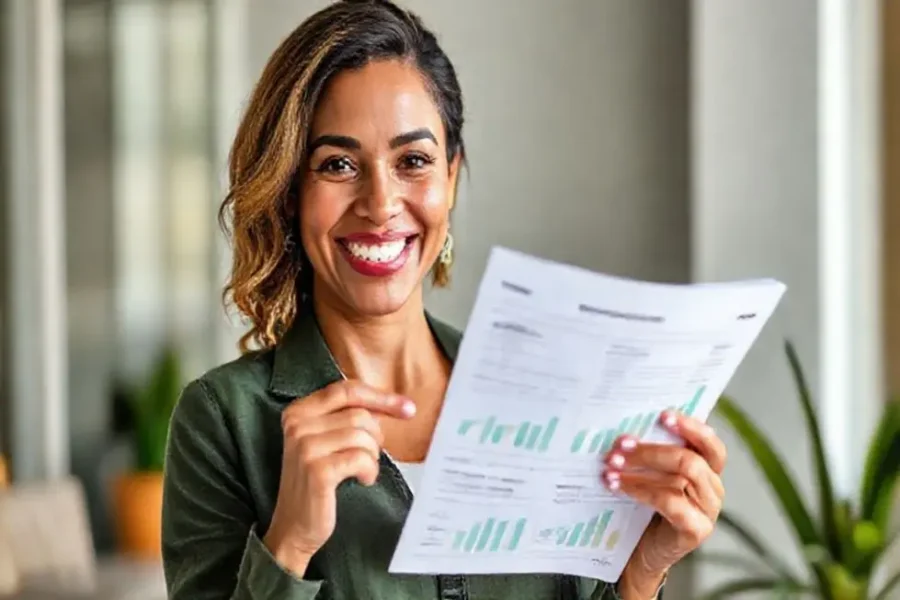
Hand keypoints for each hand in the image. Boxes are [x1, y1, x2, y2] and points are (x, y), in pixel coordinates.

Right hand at [263, 380, 415, 575]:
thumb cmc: (315, 484)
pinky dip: (370, 470)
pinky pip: (361, 458)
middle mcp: (297, 425)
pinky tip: (363, 480)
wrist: (294, 527)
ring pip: (362, 435)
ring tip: (363, 470)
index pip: (346, 390)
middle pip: (359, 414)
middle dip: (375, 436)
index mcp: (298, 412)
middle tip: (371, 456)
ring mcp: (305, 447)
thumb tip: (397, 404)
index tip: (407, 408)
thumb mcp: (326, 442)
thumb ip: (350, 418)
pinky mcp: (317, 470)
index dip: (380, 397)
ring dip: (372, 456)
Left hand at [602, 410, 725, 598]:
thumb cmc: (646, 509)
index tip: (663, 415)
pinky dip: (640, 490)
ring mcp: (707, 511)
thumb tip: (627, 429)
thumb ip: (652, 456)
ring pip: (680, 476)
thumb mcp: (652, 477)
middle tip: (621, 445)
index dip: (691, 428)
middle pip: (689, 459)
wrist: (642, 553)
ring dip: (641, 468)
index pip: (710, 445)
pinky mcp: (695, 530)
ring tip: (612, 464)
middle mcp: (713, 489)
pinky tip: (618, 486)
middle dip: (651, 449)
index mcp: (708, 471)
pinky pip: (669, 501)